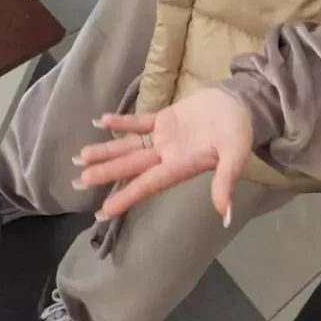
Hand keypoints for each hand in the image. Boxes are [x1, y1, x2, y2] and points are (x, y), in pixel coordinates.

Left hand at [72, 88, 253, 224]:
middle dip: (106, 173)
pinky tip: (101, 121)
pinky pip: (140, 121)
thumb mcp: (235, 155)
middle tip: (78, 181)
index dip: (127, 196)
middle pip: (132, 166)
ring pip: (130, 146)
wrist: (242, 105)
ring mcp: (164, 137)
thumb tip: (226, 215)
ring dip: (107, 151)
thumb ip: (226, 181)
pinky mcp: (165, 118)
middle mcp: (167, 155)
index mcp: (181, 166)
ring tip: (81, 157)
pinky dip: (121, 122)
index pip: (149, 184)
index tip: (104, 210)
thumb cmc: (239, 131)